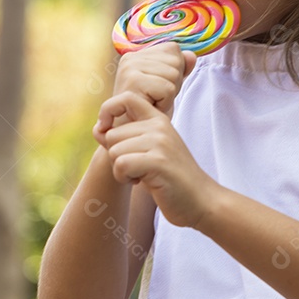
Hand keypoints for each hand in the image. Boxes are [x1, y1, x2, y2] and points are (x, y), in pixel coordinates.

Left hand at [94, 92, 219, 227]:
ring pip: (114, 151)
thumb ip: (126, 138)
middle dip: (117, 156)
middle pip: (112, 135)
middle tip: (138, 168)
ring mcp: (160, 142)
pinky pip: (121, 165)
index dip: (108, 110)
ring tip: (143, 175)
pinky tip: (142, 182)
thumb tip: (97, 129)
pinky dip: (125, 178)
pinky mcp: (158, 161)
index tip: (106, 130)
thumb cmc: (170, 178)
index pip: (125, 98)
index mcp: (158, 119)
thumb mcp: (149, 151)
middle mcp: (159, 125)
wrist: (201, 200)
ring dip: (121, 170)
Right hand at [111, 42, 196, 118]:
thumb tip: (192, 56)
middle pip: (176, 62)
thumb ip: (179, 68)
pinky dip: (164, 103)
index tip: (157, 89)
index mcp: (137, 55)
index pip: (173, 50)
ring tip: (152, 103)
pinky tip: (150, 108)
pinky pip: (168, 88)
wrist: (132, 136)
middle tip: (154, 99)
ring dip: (168, 95)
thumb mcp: (168, 86)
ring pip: (173, 74)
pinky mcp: (132, 82)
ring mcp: (129, 68)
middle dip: (172, 84)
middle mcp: (130, 58)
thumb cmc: (148, 112)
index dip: (174, 73)